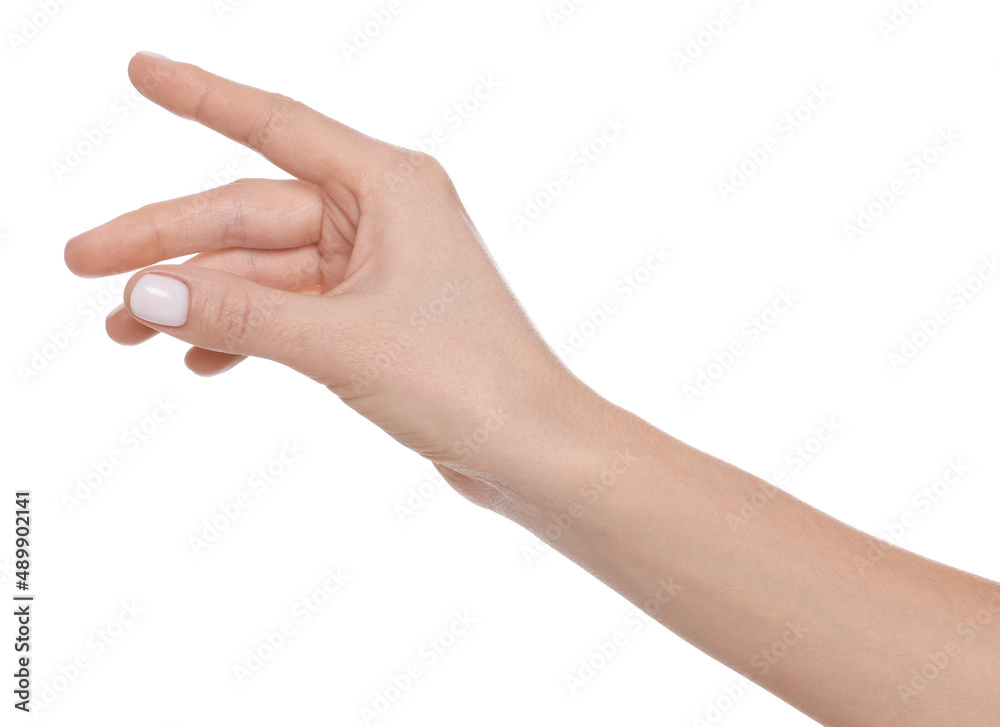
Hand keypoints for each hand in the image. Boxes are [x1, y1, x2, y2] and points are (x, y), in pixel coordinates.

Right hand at [64, 53, 590, 503]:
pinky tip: (199, 359)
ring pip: (266, 268)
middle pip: (252, 214)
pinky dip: (245, 330)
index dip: (202, 97)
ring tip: (126, 331)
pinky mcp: (375, 316)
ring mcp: (378, 267)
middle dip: (168, 243)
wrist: (529, 450)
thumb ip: (241, 313)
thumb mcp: (340, 341)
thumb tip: (145, 291)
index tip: (141, 71)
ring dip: (199, 298)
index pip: (277, 128)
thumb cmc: (468, 382)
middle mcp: (384, 215)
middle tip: (82, 265)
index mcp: (391, 186)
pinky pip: (291, 308)